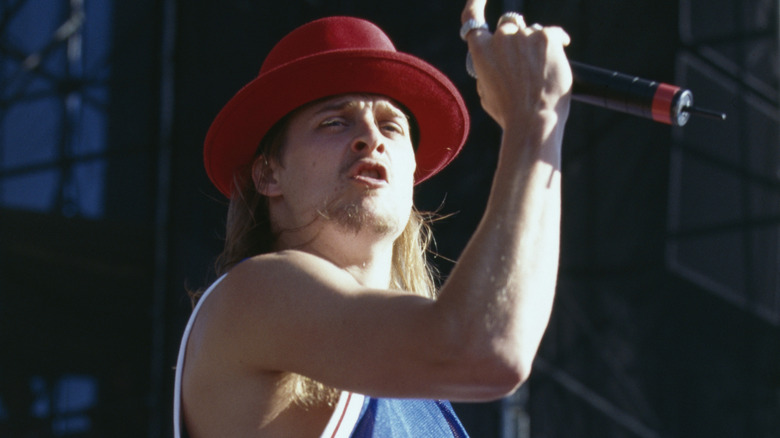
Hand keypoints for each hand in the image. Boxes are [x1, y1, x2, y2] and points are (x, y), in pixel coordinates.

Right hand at [461, 0, 571, 130]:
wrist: (533, 120)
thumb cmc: (509, 113)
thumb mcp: (486, 93)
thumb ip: (488, 70)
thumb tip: (498, 61)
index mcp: (480, 51)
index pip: (472, 18)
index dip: (475, 3)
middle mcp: (501, 37)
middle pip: (508, 25)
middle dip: (516, 39)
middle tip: (525, 62)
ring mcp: (525, 36)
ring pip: (532, 31)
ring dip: (536, 46)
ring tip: (541, 72)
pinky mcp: (547, 37)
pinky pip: (553, 33)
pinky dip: (557, 42)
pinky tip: (560, 53)